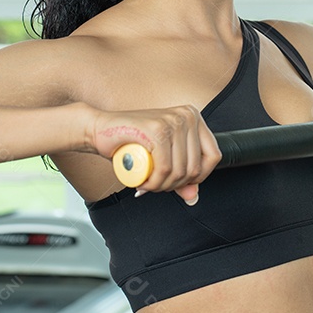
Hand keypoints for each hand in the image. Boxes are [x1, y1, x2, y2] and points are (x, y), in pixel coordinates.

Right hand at [90, 104, 220, 203]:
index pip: (214, 156)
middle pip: (195, 168)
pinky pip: (164, 169)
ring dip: (161, 186)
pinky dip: (153, 183)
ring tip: (147, 183)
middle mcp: (187, 115)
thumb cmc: (131, 143)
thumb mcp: (162, 160)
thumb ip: (180, 176)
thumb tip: (194, 197)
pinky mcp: (157, 129)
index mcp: (194, 117)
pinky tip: (142, 181)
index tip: (179, 183)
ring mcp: (173, 120)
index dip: (198, 177)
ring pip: (180, 171)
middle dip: (174, 185)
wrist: (99, 130)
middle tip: (155, 185)